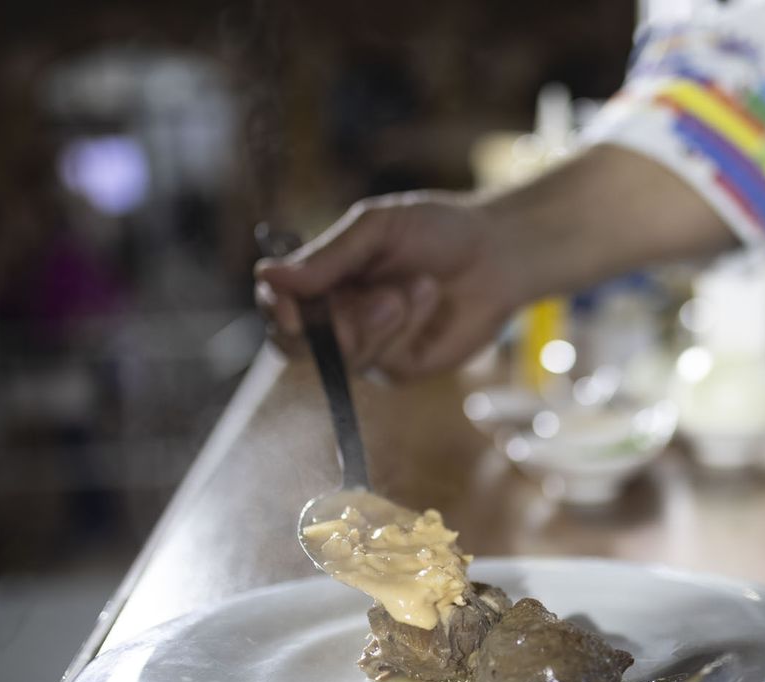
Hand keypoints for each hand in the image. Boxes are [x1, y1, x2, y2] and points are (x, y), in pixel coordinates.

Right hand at [254, 193, 523, 380]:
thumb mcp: (377, 230)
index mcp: (321, 279)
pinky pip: (385, 360)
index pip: (278, 304)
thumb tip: (266, 275)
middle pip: (296, 345)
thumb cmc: (437, 231)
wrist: (497, 255)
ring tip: (420, 285)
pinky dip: (408, 324)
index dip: (277, 309)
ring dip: (380, 319)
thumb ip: (326, 258)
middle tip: (371, 297)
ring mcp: (366, 346)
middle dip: (329, 324)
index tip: (289, 308)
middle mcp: (335, 317)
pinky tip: (430, 298)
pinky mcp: (399, 368)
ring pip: (344, 355)